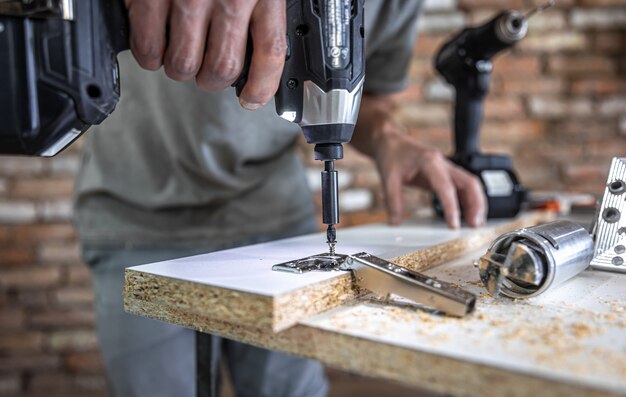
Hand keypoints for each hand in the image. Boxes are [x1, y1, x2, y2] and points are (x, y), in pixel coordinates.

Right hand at [124, 0, 286, 109]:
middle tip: (207, 74)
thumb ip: (262, 3)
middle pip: (221, 68)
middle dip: (212, 81)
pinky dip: (149, 57)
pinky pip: (147, 48)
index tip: (252, 99)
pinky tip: (154, 46)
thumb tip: (259, 45)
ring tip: (180, 57)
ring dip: (180, 70)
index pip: (270, 53)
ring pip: (183, 65)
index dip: (261, 86)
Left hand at [374, 132, 486, 227]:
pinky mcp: (446, 174)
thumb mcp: (388, 178)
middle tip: (474, 225)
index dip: (451, 206)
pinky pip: (463, 186)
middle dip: (476, 204)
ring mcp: (447, 167)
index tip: (453, 224)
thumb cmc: (392, 155)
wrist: (392, 142)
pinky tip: (468, 214)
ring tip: (475, 223)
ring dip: (476, 203)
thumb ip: (393, 200)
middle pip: (469, 182)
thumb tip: (396, 221)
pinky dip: (469, 200)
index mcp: (429, 162)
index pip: (445, 186)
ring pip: (470, 184)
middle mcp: (443, 163)